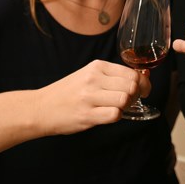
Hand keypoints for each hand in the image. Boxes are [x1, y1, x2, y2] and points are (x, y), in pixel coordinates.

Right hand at [34, 60, 148, 134]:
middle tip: (129, 102)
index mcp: (97, 66)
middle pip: (132, 86)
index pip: (132, 73)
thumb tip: (145, 75)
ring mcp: (89, 96)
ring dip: (125, 107)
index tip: (143, 90)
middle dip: (136, 96)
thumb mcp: (89, 75)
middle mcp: (94, 79)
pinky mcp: (86, 114)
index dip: (143, 84)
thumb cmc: (68, 93)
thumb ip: (114, 76)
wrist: (39, 108)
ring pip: (124, 100)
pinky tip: (106, 115)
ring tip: (115, 108)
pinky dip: (115, 117)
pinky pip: (114, 115)